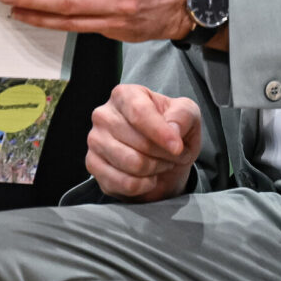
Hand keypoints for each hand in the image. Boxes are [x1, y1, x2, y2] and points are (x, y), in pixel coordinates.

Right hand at [87, 84, 203, 200]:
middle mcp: (103, 115)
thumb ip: (183, 115)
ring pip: (132, 164)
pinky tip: (148, 178)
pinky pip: (124, 183)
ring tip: (161, 164)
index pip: (139, 113)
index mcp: (124, 95)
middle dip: (165, 154)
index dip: (161, 133)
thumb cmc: (171, 129)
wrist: (161, 156)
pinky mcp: (93, 165)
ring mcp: (95, 140)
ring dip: (156, 169)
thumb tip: (172, 130)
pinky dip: (144, 185)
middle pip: (139, 142)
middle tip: (173, 154)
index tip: (178, 148)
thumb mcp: (187, 114)